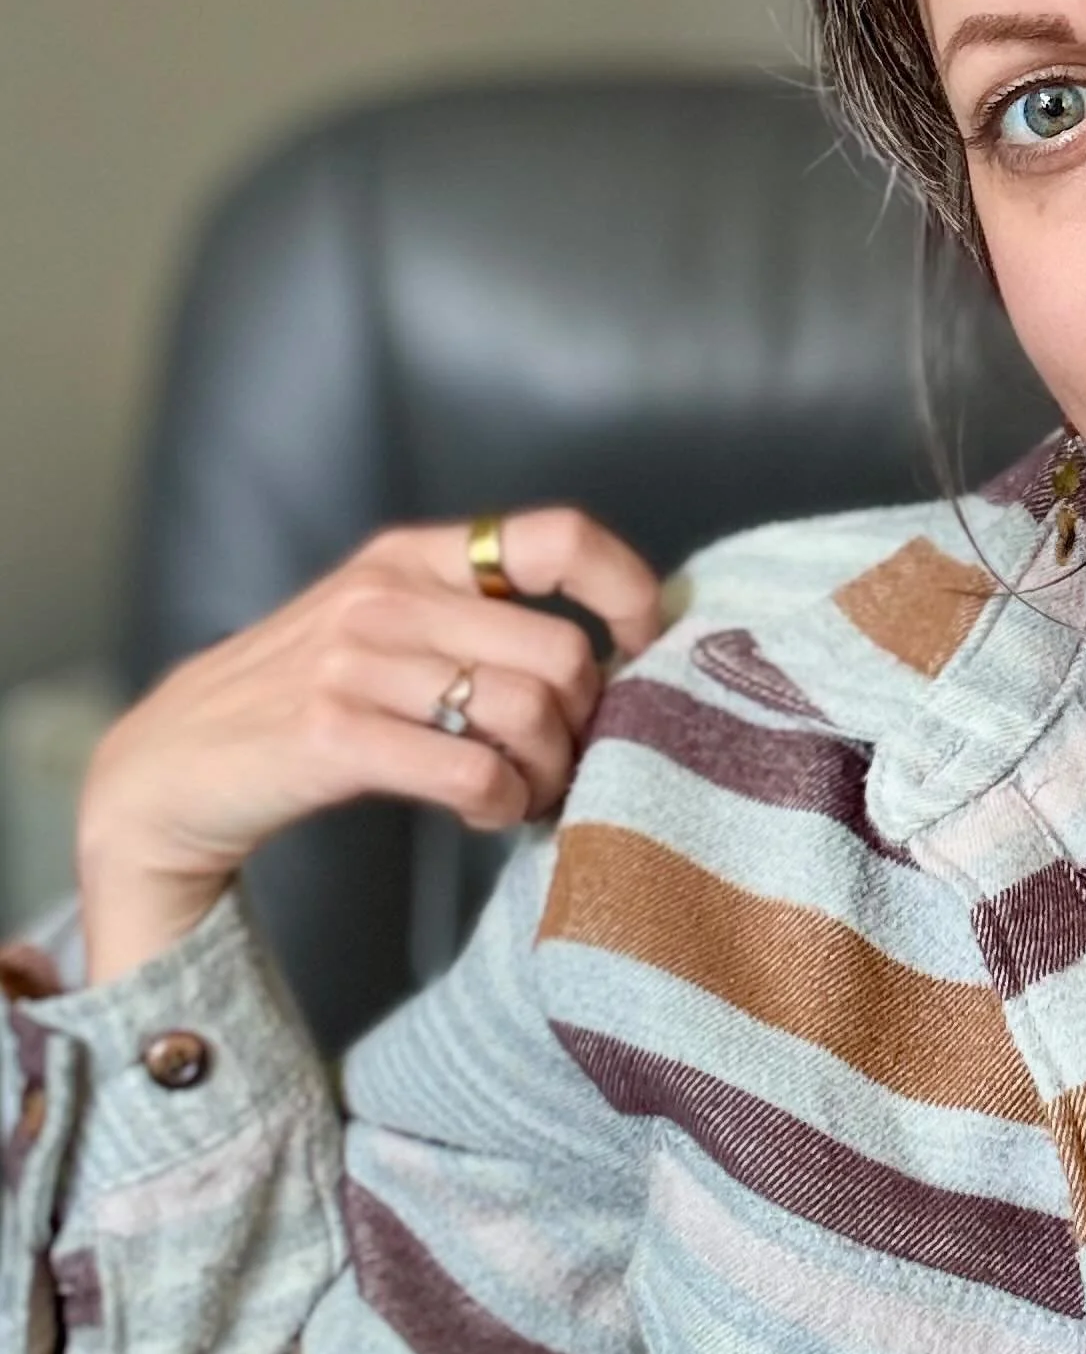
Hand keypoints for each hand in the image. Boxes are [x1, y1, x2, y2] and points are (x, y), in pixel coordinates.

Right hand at [77, 511, 661, 984]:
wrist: (172, 770)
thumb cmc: (298, 704)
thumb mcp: (379, 629)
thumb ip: (472, 626)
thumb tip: (609, 659)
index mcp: (410, 555)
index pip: (557, 536)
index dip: (626, 588)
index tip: (645, 646)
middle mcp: (386, 593)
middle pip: (561, 651)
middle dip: (587, 721)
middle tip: (567, 762)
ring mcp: (354, 661)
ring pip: (526, 715)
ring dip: (547, 775)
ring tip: (526, 798)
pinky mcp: (330, 733)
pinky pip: (470, 774)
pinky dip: (502, 808)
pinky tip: (487, 817)